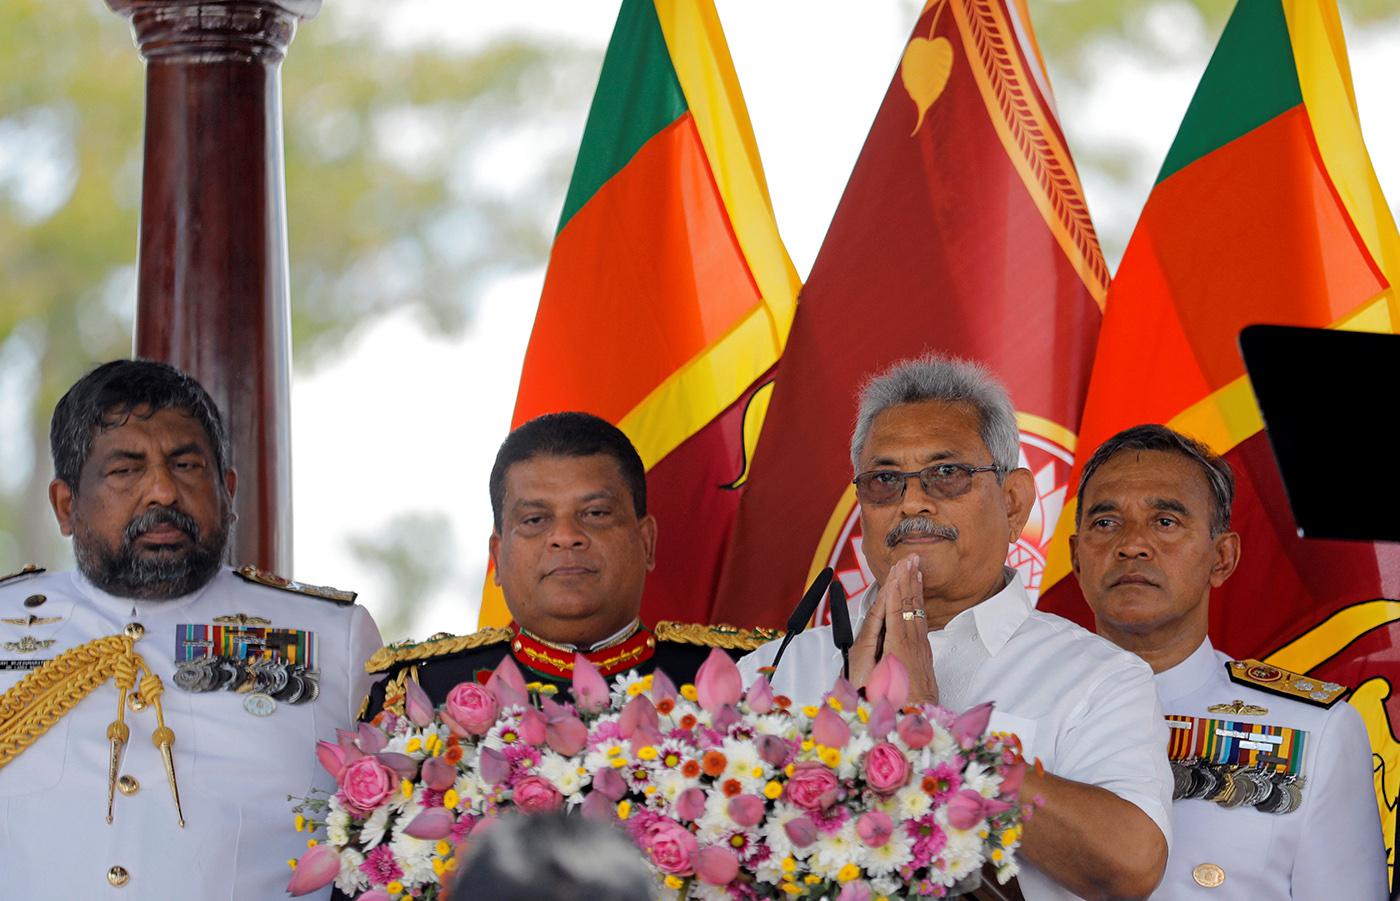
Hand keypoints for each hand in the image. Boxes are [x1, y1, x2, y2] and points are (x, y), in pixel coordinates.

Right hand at [849, 556, 936, 704]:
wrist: (917, 718)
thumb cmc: (888, 702)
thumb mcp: (872, 675)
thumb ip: (872, 648)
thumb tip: (873, 625)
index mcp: (896, 646)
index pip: (896, 610)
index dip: (896, 588)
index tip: (897, 569)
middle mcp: (911, 643)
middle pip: (909, 605)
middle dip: (908, 580)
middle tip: (909, 558)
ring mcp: (920, 647)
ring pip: (917, 611)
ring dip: (915, 588)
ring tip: (915, 568)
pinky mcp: (923, 653)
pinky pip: (921, 621)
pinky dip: (919, 604)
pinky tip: (918, 597)